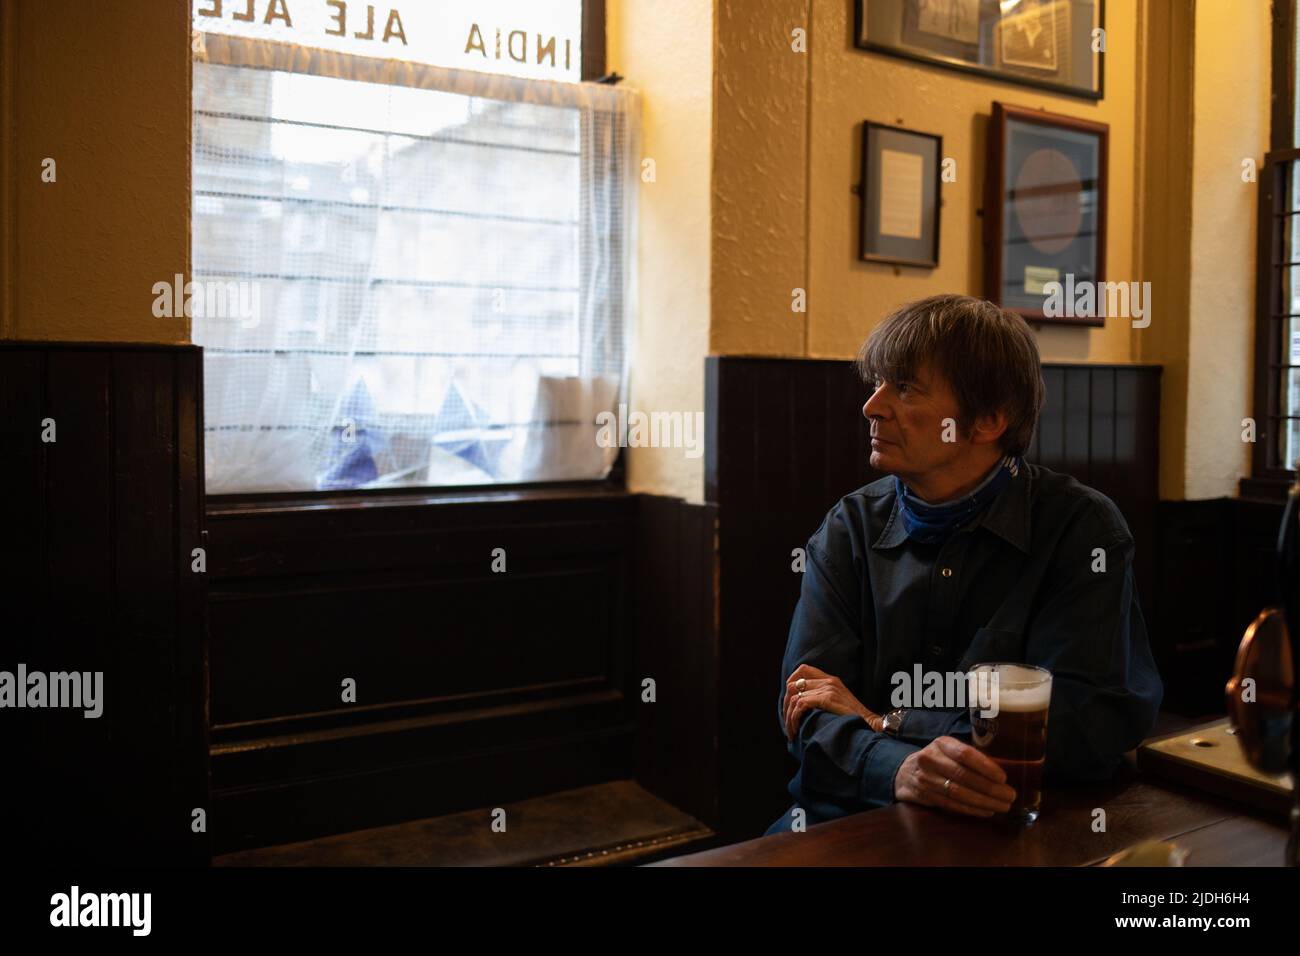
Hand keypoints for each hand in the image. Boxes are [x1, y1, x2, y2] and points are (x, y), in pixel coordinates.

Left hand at [783, 664, 880, 740]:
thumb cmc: (854, 719)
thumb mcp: (838, 702)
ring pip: (795, 697)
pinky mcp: (828, 698)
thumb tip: (800, 705)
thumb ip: (822, 697)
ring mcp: (828, 688)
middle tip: (787, 721)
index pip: (803, 669)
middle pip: (793, 684)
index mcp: (830, 679)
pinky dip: (794, 718)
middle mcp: (828, 681)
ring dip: (789, 716)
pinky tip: (796, 728)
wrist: (870, 724)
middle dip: (785, 704)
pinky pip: (801, 704)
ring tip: (791, 731)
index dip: (791, 682)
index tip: (788, 702)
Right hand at [892, 736, 1015, 816]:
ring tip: (1002, 806)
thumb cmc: (937, 760)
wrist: (904, 773)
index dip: (985, 766)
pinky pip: (951, 805)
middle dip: (990, 788)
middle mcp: (930, 759)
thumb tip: (1001, 776)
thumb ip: (970, 758)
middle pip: (963, 775)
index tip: (1003, 778)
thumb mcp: (948, 750)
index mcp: (941, 743)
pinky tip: (986, 811)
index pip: (965, 754)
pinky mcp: (924, 796)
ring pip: (958, 793)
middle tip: (1010, 796)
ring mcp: (925, 778)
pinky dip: (971, 810)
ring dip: (984, 802)